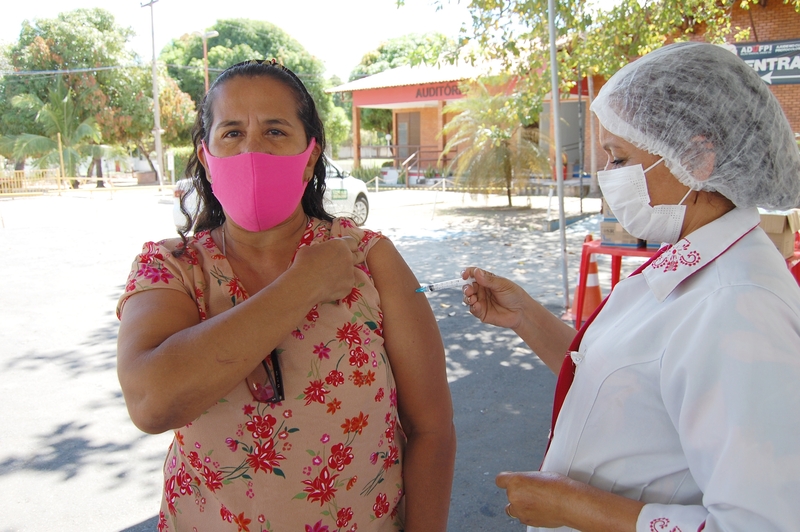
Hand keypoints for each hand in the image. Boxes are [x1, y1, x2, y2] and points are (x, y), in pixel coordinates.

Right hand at [291, 236, 358, 301]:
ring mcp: (350, 273)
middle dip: (354, 258)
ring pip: (351, 272)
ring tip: (328, 278)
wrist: (304, 284)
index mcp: (340, 245)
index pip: (352, 242)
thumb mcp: (308, 249)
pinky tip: (327, 287)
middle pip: (359, 256)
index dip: (347, 246)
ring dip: (343, 274)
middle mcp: (349, 258)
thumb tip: (317, 248)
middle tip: (342, 262)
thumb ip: (318, 248)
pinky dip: (339, 286)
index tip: (341, 250)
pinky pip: (346, 285)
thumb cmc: (303, 263)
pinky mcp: (348, 287)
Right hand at [462, 267, 529, 329]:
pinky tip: (477, 305)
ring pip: (468, 298)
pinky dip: (473, 307)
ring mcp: (481, 301)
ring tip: (472, 298)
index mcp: (486, 280)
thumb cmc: (514, 295)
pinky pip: (473, 309)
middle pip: (468, 286)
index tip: (464, 275)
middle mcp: (481, 290)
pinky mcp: (481, 312)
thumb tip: (476, 271)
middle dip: (466, 288)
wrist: (522, 312)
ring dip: (467, 297)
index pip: (473, 274)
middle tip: (469, 290)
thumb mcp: (502, 285)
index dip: (467, 273)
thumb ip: (488, 280)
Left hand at [497, 471, 643, 530]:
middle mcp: (514, 496)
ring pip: (512, 507)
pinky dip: (528, 513)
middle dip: (518, 492)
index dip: (505, 479)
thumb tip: (526, 483)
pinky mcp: (527, 520)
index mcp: (515, 481)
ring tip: (534, 501)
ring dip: (520, 504)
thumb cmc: (559, 487)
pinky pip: (522, 516)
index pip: (500, 479)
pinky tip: (539, 508)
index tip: (508, 479)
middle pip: (509, 493)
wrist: (569, 502)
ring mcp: (520, 510)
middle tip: (532, 490)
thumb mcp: (539, 474)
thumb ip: (526, 480)